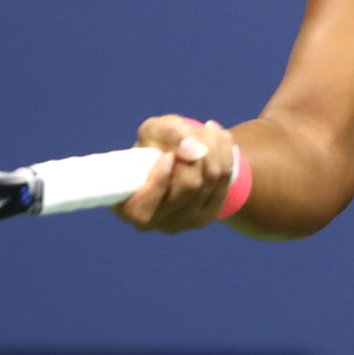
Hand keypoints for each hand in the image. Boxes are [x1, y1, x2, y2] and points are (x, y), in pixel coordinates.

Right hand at [109, 115, 239, 232]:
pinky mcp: (205, 218)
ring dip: (214, 147)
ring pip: (210, 180)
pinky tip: (220, 141)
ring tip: (208, 130)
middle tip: (194, 132)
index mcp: (127, 207)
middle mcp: (153, 222)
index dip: (159, 179)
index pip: (142, 207)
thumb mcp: (153, 131)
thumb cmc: (156, 145)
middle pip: (188, 185)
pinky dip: (226, 155)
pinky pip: (225, 182)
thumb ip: (167, 135)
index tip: (168, 155)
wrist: (181, 157)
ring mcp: (181, 224)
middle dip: (196, 151)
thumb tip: (194, 150)